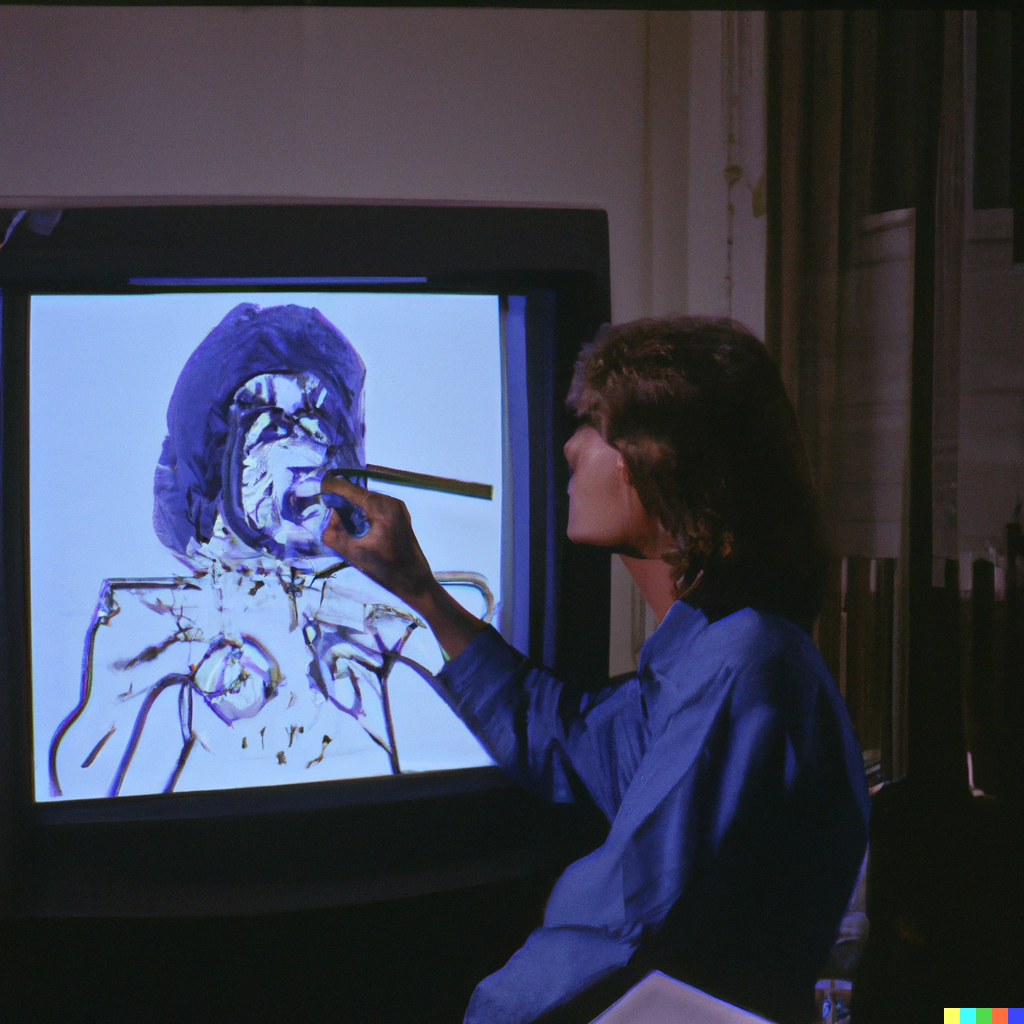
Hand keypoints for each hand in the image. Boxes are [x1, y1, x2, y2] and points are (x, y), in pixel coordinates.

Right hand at [320, 475, 486, 659]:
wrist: (415, 581)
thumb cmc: (385, 570)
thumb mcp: (352, 554)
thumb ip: (333, 533)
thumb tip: (331, 515)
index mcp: (381, 508)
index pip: (350, 489)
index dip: (331, 486)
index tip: (317, 485)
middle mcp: (391, 502)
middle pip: (359, 492)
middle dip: (340, 496)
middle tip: (323, 503)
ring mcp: (398, 507)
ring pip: (367, 498)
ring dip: (352, 503)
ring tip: (336, 514)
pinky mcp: (400, 514)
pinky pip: (376, 505)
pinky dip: (363, 509)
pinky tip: (353, 522)